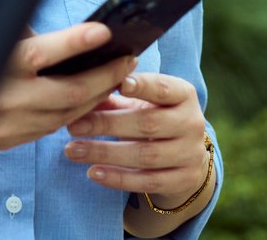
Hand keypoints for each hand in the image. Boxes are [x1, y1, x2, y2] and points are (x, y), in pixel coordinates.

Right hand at [0, 23, 136, 156]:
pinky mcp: (17, 138)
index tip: (103, 31)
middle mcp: (9, 97)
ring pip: (70, 112)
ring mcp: (15, 123)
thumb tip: (49, 8)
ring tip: (119, 75)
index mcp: (1, 66)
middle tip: (128, 58)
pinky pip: (58, 125)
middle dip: (106, 75)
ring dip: (99, 94)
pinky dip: (80, 111)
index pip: (43, 53)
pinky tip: (95, 97)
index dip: (75, 41)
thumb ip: (19, 31)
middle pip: (71, 90)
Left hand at [62, 72, 209, 205]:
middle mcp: (192, 123)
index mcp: (184, 95)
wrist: (185, 155)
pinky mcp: (184, 180)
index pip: (163, 88)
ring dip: (105, 153)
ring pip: (146, 155)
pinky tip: (93, 173)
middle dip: (107, 125)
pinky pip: (148, 182)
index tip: (118, 84)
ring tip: (73, 151)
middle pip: (148, 124)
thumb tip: (81, 94)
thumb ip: (113, 98)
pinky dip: (118, 178)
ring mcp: (191, 154)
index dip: (143, 86)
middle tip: (73, 126)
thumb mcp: (139, 103)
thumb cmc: (153, 118)